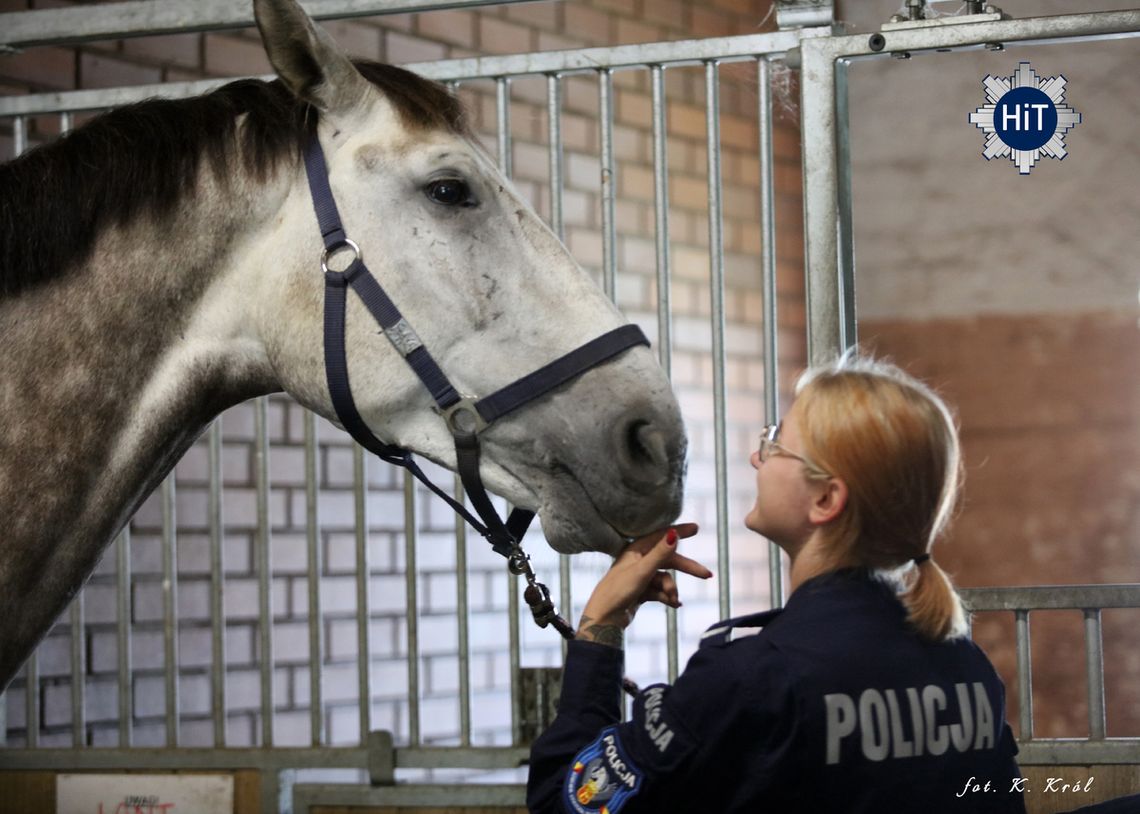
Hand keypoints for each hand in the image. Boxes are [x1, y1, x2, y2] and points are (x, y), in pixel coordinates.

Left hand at [577, 523, 710, 647]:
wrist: (605, 618)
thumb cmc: (618, 590)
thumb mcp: (642, 571)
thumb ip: (660, 553)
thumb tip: (675, 534)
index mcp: (636, 550)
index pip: (661, 535)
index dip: (679, 531)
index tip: (696, 528)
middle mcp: (638, 560)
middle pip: (668, 560)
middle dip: (686, 568)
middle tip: (707, 575)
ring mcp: (640, 576)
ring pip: (665, 578)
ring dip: (670, 589)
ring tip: (672, 600)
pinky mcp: (641, 591)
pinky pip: (660, 591)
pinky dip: (667, 597)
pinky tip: (674, 605)